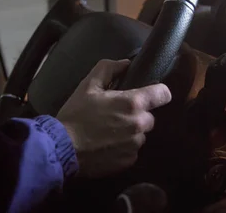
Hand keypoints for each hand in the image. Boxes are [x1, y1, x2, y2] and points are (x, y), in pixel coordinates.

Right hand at [57, 59, 171, 177]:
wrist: (62, 148)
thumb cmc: (76, 114)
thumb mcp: (88, 85)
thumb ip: (109, 69)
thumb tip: (126, 63)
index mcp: (132, 103)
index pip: (163, 94)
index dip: (158, 92)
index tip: (150, 94)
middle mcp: (139, 124)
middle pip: (150, 116)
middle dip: (137, 114)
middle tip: (116, 114)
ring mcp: (135, 145)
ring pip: (141, 134)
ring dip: (131, 132)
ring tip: (110, 132)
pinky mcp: (129, 161)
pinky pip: (133, 150)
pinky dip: (124, 147)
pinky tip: (107, 145)